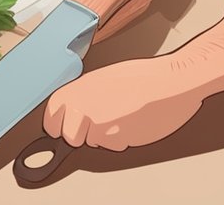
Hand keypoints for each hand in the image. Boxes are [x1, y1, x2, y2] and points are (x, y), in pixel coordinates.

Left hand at [43, 57, 201, 151]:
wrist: (172, 82)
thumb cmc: (146, 77)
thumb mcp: (107, 77)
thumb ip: (87, 93)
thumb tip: (74, 109)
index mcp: (81, 87)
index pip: (51, 115)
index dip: (56, 125)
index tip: (62, 127)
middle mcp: (86, 105)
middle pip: (69, 136)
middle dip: (81, 135)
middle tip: (97, 124)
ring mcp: (100, 123)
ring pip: (93, 143)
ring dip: (105, 136)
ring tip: (122, 117)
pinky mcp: (117, 137)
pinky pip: (113, 146)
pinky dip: (122, 139)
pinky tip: (133, 122)